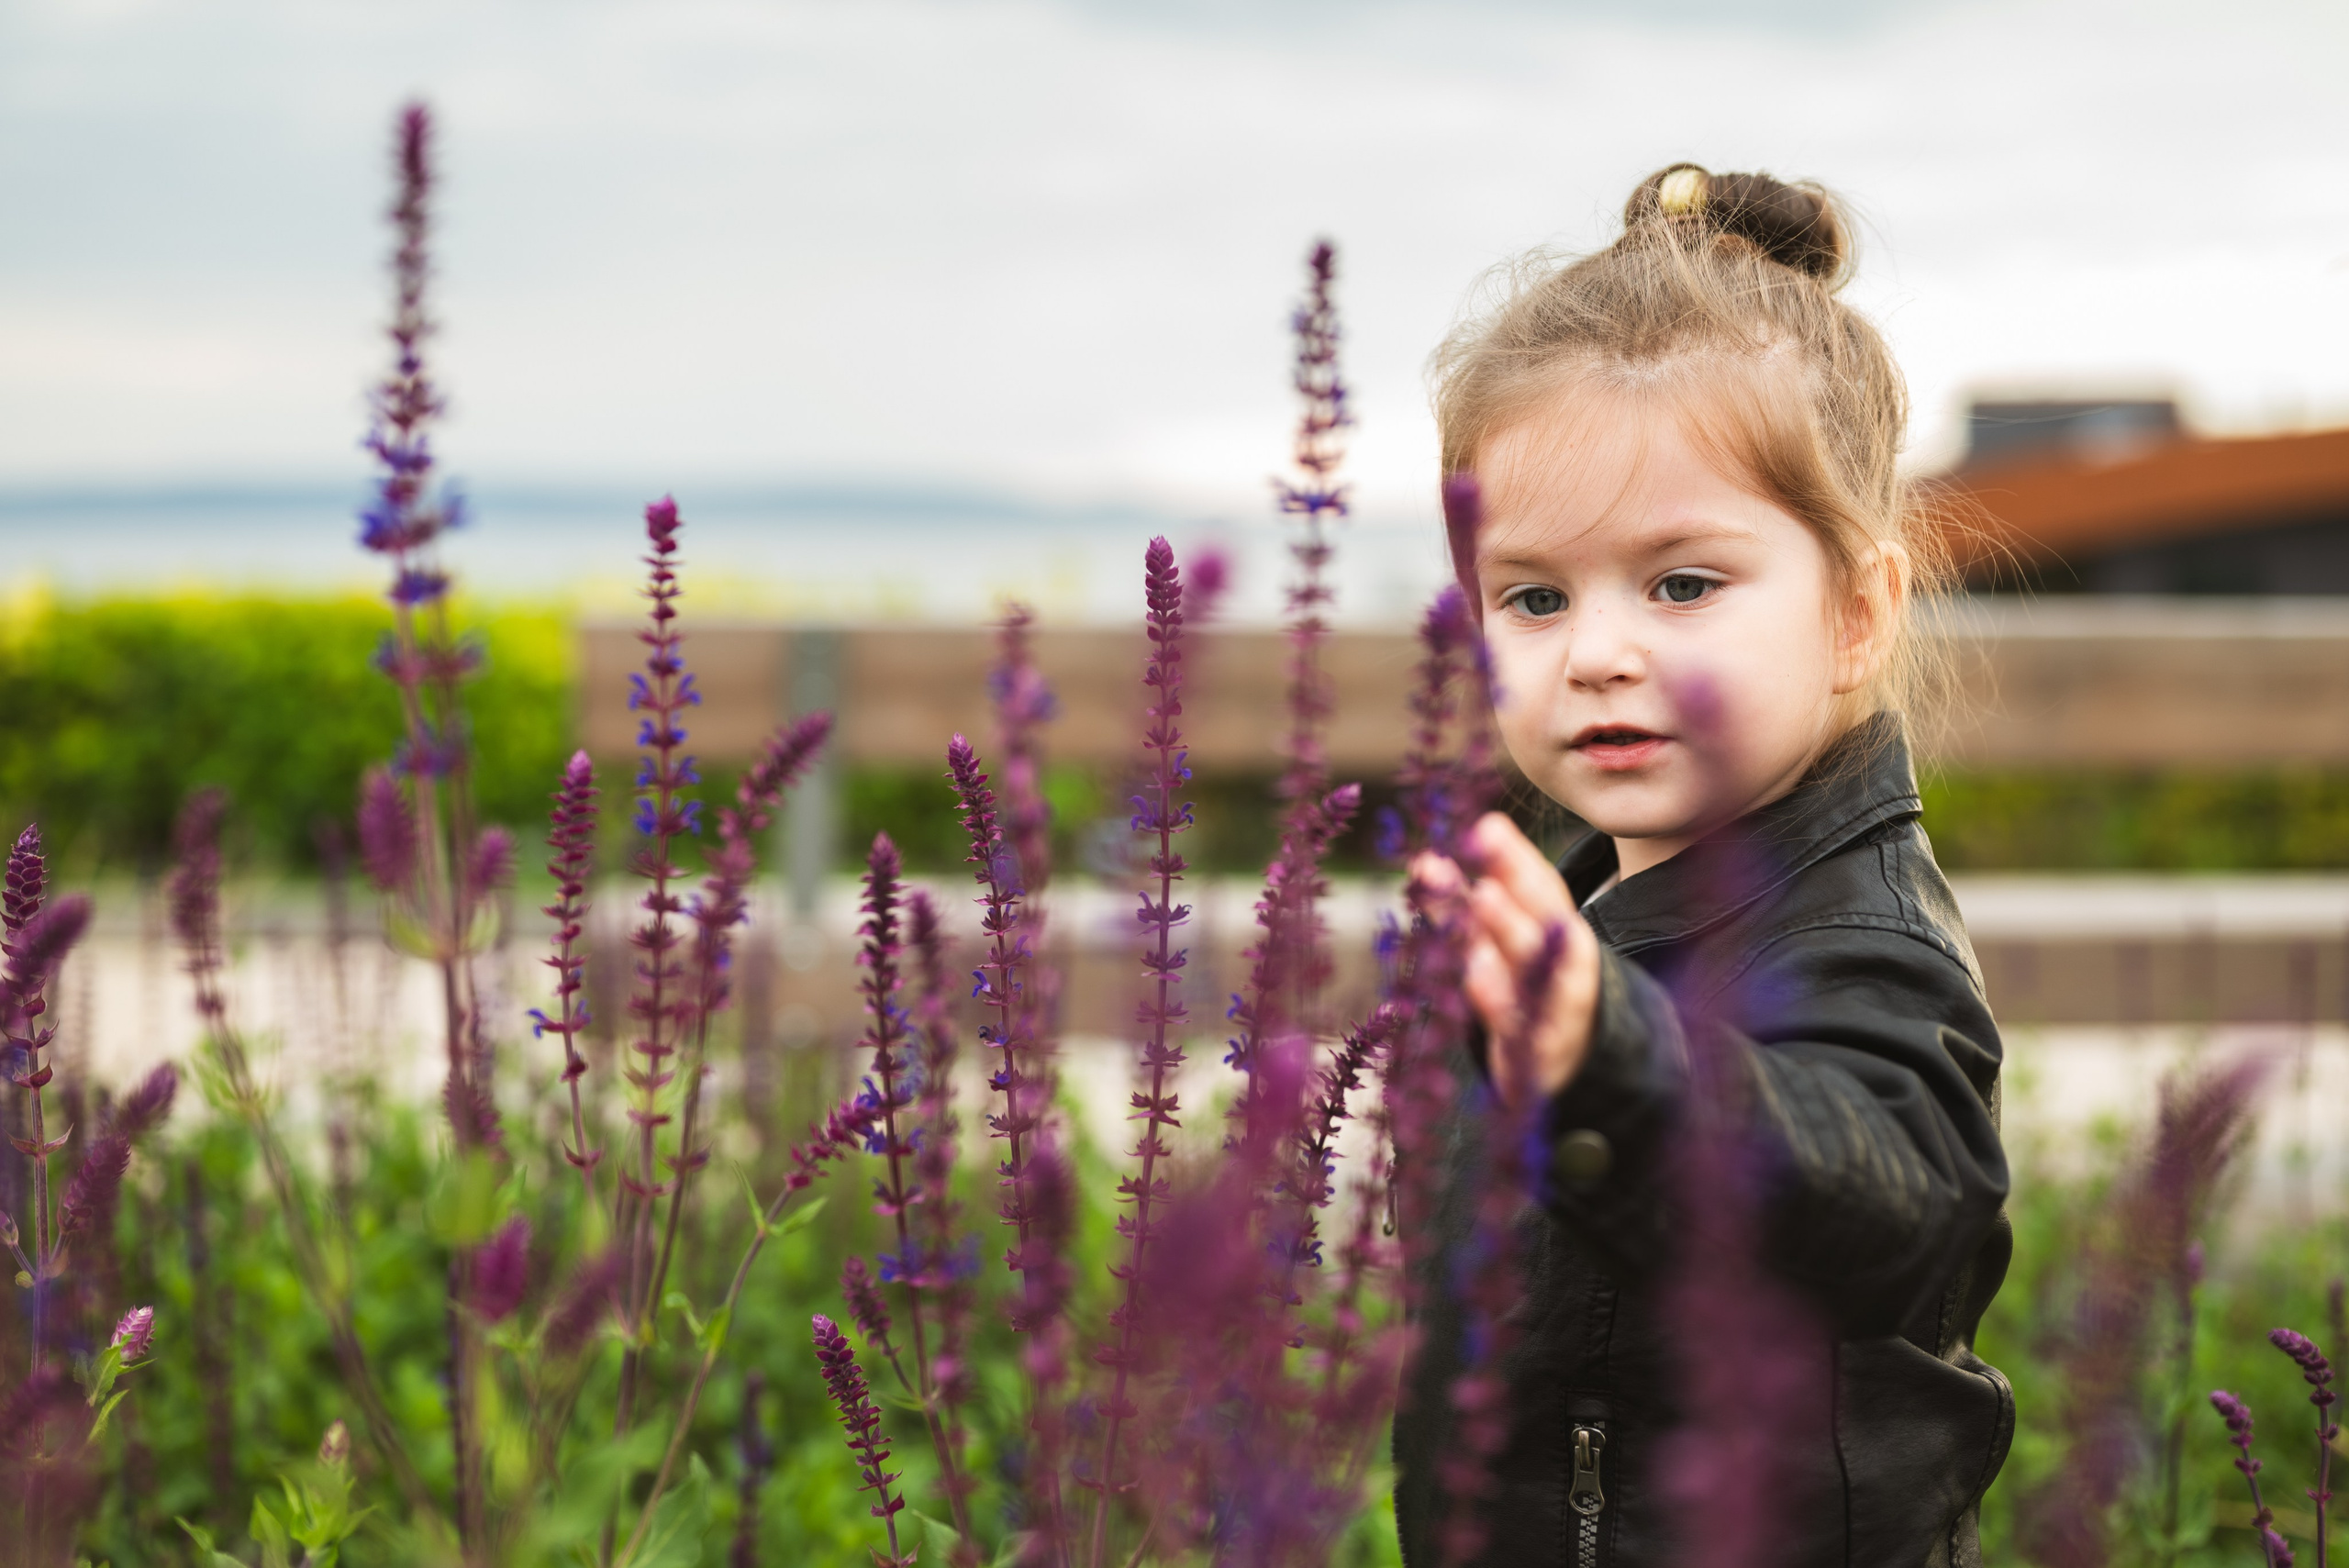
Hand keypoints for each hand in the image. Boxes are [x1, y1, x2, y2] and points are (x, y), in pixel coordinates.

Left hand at [1411, 812, 1601, 1108]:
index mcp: (1556, 927)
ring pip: (1531, 964)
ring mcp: (1556, 1005)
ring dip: (1507, 927)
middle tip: (1480, 853)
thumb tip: (1424, 860)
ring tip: (1481, 897)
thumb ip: (1461, 904)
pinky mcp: (1540, 1050)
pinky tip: (1478, 978)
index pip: (1539, 885)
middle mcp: (1562, 961)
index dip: (1514, 856)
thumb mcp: (1497, 943)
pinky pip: (1521, 1023)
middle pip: (1539, 918)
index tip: (1487, 826)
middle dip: (1511, 882)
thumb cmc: (1527, 984)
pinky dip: (1502, 1002)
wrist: (1572, 1057)